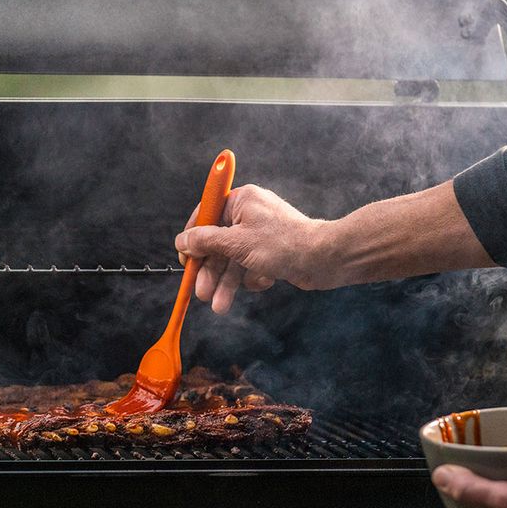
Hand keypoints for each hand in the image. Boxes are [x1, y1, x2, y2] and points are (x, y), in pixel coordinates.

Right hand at [174, 185, 332, 314]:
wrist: (324, 259)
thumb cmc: (282, 244)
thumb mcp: (236, 243)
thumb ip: (206, 241)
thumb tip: (182, 240)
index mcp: (241, 201)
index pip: (205, 215)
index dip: (193, 238)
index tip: (185, 259)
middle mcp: (249, 215)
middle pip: (218, 244)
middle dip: (211, 272)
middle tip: (201, 293)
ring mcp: (261, 234)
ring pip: (234, 260)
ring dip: (226, 284)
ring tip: (220, 306)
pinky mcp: (271, 252)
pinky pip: (251, 266)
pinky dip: (253, 277)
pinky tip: (264, 281)